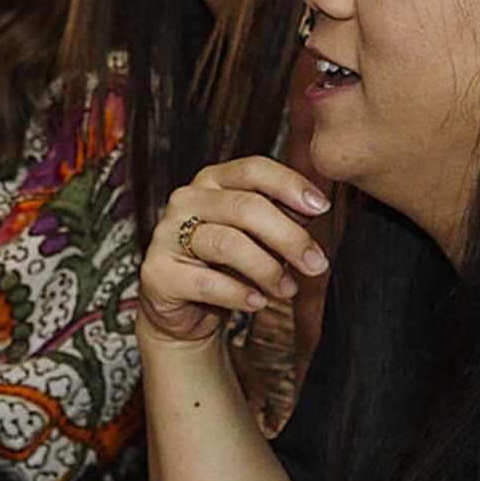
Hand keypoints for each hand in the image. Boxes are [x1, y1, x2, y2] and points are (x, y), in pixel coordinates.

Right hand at [138, 156, 330, 349]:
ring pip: (227, 244)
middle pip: (245, 207)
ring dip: (268, 269)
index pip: (253, 169)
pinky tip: (257, 302)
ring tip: (288, 290)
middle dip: (289, 237)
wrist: (185, 310)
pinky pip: (206, 282)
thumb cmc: (226, 265)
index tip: (322, 208)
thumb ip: (281, 217)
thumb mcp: (258, 236)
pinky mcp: (157, 272)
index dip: (290, 185)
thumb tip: (314, 207)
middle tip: (317, 264)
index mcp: (212, 181)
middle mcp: (186, 201)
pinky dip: (239, 294)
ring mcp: (166, 235)